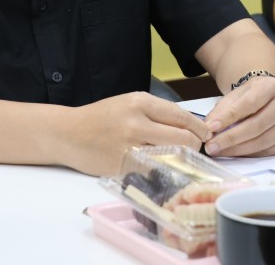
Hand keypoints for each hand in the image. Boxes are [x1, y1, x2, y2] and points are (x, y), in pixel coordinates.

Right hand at [65, 92, 212, 175]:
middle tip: (194, 150)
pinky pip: (153, 172)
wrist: (68, 132)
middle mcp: (136, 122)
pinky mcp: (122, 166)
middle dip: (194, 146)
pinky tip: (162, 170)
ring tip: (180, 159)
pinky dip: (162, 172)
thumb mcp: (129, 104)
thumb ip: (156, 112)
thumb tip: (189, 125)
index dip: (199, 128)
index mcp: (140, 102)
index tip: (205, 135)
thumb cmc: (101, 118)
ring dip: (181, 160)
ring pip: (171, 156)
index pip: (182, 116)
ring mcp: (129, 146)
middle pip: (183, 137)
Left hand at [202, 76, 274, 157]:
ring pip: (262, 141)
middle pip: (256, 125)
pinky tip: (234, 153)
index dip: (228, 117)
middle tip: (211, 146)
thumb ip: (221, 111)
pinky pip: (268, 151)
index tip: (211, 128)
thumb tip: (208, 129)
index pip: (248, 104)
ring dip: (237, 149)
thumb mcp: (234, 97)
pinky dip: (249, 154)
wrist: (268, 99)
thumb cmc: (249, 98)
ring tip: (219, 151)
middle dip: (230, 138)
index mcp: (271, 87)